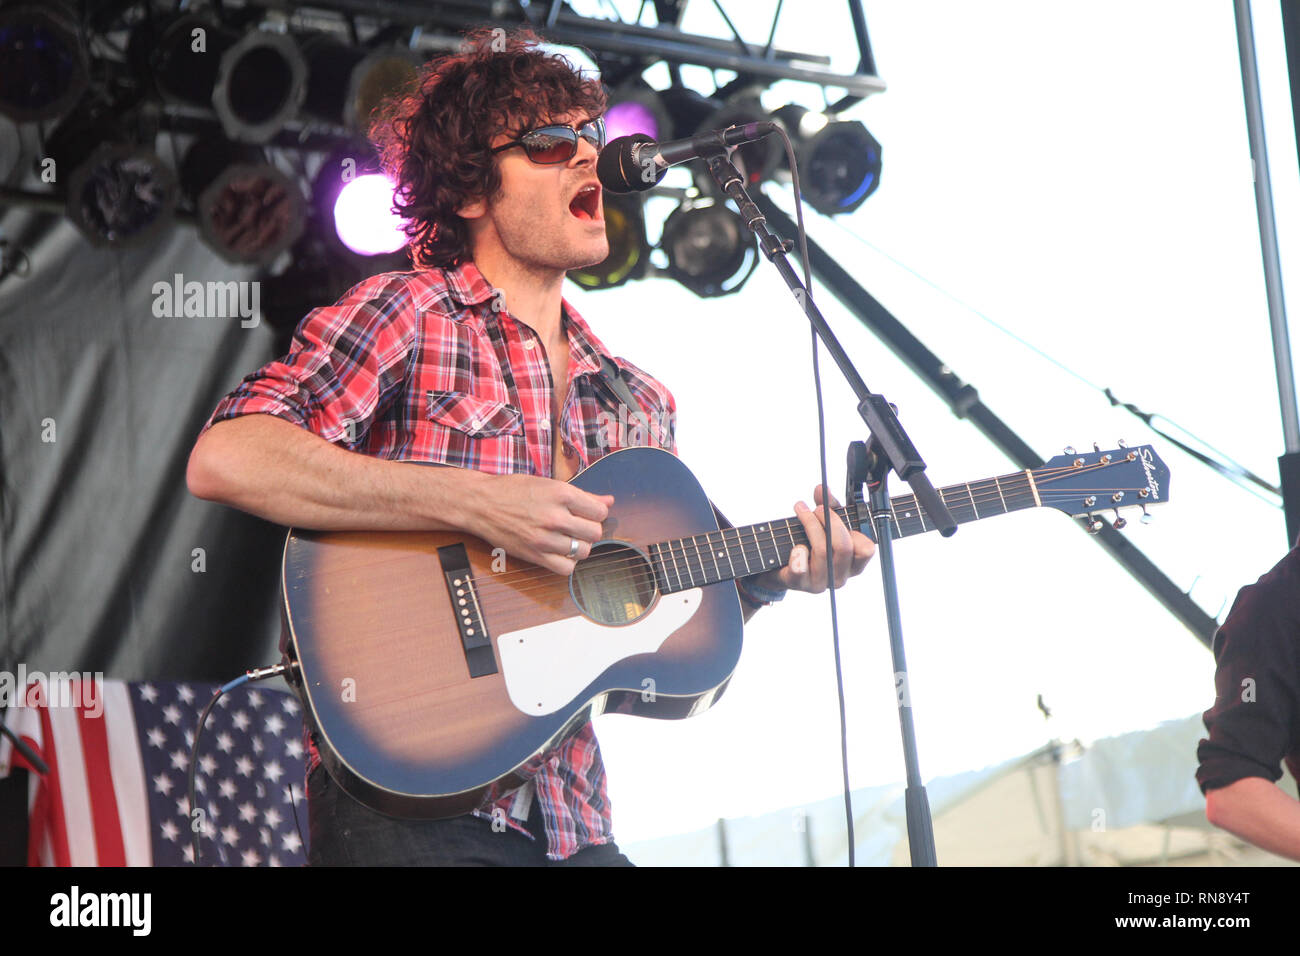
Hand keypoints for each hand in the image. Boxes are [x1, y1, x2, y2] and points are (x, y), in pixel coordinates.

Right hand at [466, 473, 612, 575]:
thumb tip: (608, 501)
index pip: (600, 512)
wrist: (480, 503)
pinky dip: (567, 563)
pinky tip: (559, 552)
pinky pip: (566, 568)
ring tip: (566, 538)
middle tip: (576, 526)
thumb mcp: (549, 484)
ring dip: (578, 546)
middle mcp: (555, 517)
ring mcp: (545, 538)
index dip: (596, 513)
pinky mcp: (535, 555)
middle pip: (594, 532)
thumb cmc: (512, 490)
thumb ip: (581, 496)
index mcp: (561, 494)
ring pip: (583, 551)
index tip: (586, 513)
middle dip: (589, 530)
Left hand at [754, 485, 874, 593]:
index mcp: (853, 564)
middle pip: (843, 547)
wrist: (782, 565)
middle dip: (830, 521)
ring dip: (810, 525)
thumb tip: (821, 489)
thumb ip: (828, 505)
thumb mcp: (825, 524)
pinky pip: (801, 568)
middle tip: (817, 508)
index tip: (835, 512)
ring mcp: (821, 582)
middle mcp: (840, 576)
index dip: (852, 529)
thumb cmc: (811, 543)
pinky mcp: (801, 584)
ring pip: (822, 551)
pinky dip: (798, 553)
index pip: (866, 550)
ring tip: (801, 511)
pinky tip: (795, 545)